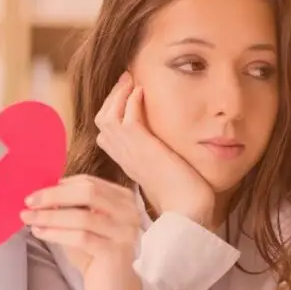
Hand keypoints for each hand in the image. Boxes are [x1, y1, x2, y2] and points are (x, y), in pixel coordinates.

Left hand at [22, 175, 142, 289]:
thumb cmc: (96, 255)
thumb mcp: (82, 225)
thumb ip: (70, 209)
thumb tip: (41, 196)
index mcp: (122, 199)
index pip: (89, 182)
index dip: (60, 186)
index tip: (37, 194)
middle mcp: (128, 212)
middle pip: (88, 193)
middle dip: (54, 196)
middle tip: (29, 202)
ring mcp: (124, 231)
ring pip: (82, 216)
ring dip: (50, 216)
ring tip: (28, 219)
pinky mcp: (116, 252)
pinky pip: (81, 237)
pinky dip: (56, 233)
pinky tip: (39, 233)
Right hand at [96, 72, 214, 228]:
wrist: (189, 210)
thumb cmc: (185, 195)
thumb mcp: (167, 169)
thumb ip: (160, 153)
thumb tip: (166, 139)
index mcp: (127, 162)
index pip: (105, 132)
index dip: (112, 110)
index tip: (128, 94)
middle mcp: (124, 156)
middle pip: (101, 120)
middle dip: (112, 97)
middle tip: (127, 79)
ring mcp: (130, 153)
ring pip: (108, 116)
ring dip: (119, 94)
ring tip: (132, 79)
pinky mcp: (142, 149)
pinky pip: (126, 118)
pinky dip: (131, 100)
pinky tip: (143, 90)